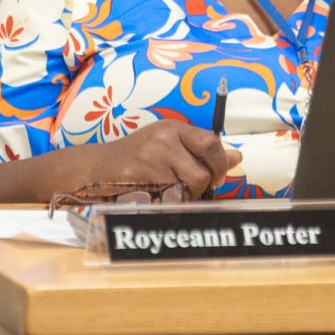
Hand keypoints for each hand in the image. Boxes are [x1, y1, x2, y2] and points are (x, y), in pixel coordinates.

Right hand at [79, 120, 242, 199]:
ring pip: (185, 192)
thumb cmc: (138, 158)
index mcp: (173, 128)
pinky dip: (164, 205)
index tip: (216, 177)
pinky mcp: (136, 178)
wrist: (97, 168)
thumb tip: (237, 157)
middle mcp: (162, 140)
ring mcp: (148, 159)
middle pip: (201, 174)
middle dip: (199, 188)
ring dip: (181, 198)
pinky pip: (165, 202)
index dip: (219, 165)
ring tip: (165, 191)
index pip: (210, 143)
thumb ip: (203, 152)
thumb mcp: (170, 146)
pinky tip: (152, 197)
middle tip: (186, 188)